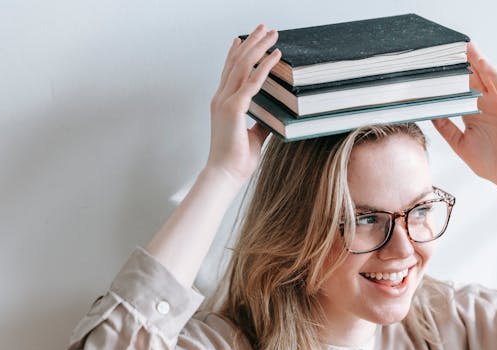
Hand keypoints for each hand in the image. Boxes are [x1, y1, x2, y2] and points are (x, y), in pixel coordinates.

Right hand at [205, 25, 280, 183]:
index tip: (242, 39)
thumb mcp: (254, 137)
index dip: (235, 53)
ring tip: (271, 33)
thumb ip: (261, 123)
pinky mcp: (234, 108)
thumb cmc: (235, 161)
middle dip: (250, 42)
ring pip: (243, 65)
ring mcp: (225, 102)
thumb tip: (274, 116)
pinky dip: (265, 66)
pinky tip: (276, 55)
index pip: (228, 72)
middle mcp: (221, 98)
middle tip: (262, 27)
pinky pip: (252, 81)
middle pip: (235, 62)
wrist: (224, 175)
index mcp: (222, 104)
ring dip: (258, 46)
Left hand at [432, 43, 496, 189]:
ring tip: (467, 47)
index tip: (436, 65)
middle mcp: (485, 105)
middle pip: (472, 79)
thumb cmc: (487, 162)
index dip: (449, 78)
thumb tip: (429, 113)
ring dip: (478, 62)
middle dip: (462, 64)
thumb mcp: (459, 143)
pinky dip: (494, 75)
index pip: (458, 90)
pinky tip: (484, 64)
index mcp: (472, 112)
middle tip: (449, 47)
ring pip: (487, 78)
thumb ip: (445, 127)